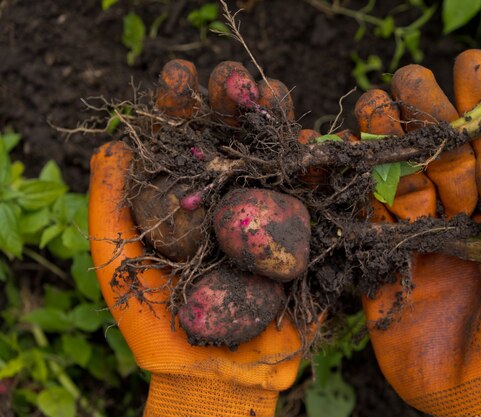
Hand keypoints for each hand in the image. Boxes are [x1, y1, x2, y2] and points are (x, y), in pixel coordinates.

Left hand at [89, 60, 302, 416]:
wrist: (213, 374)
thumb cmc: (156, 326)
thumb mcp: (116, 267)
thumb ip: (109, 207)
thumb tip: (111, 144)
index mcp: (182, 199)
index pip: (181, 141)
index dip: (179, 107)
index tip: (180, 79)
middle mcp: (225, 199)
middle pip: (230, 140)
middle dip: (230, 104)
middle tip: (230, 79)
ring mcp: (263, 214)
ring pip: (271, 155)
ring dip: (273, 120)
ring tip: (270, 91)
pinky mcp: (298, 235)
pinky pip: (310, 194)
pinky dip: (312, 163)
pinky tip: (308, 135)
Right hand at [356, 50, 480, 415]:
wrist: (470, 408)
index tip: (470, 66)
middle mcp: (458, 221)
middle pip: (439, 155)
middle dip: (425, 114)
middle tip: (406, 81)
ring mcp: (415, 238)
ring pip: (396, 177)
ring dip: (383, 140)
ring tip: (371, 106)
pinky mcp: (376, 261)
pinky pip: (359, 216)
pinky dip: (343, 184)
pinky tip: (330, 153)